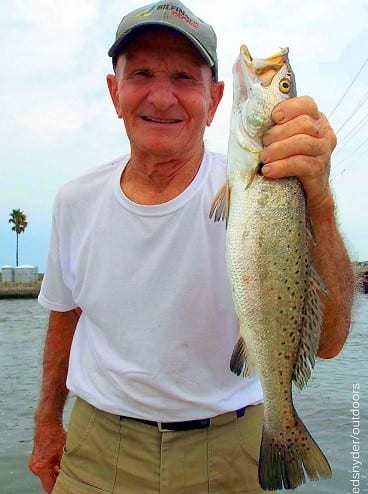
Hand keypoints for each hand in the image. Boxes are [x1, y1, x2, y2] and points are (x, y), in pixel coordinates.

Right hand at [29, 423, 65, 492]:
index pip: (49, 487)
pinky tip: (60, 463)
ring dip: (55, 474)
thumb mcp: (64, 453)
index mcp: (41, 468)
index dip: (58, 489)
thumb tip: (71, 476)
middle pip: (47, 481)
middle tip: (69, 479)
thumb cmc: (56, 436)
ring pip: (46, 475)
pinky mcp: (35, 459)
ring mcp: (34, 464)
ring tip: (65, 469)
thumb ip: (66, 467)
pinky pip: (44, 468)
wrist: (47, 423)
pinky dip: (51, 468)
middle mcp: (35, 468)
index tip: (66, 489)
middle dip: (58, 481)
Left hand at [260, 96, 336, 213]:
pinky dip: (282, 166)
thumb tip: (247, 119)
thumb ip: (275, 128)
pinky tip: (268, 171)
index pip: (307, 104)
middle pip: (304, 124)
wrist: (307, 195)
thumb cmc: (289, 163)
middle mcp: (323, 134)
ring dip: (278, 149)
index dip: (290, 108)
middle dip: (279, 132)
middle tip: (264, 144)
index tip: (274, 117)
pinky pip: (301, 164)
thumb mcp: (284, 141)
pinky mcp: (319, 170)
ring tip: (263, 158)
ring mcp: (324, 152)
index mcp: (315, 120)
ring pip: (303, 143)